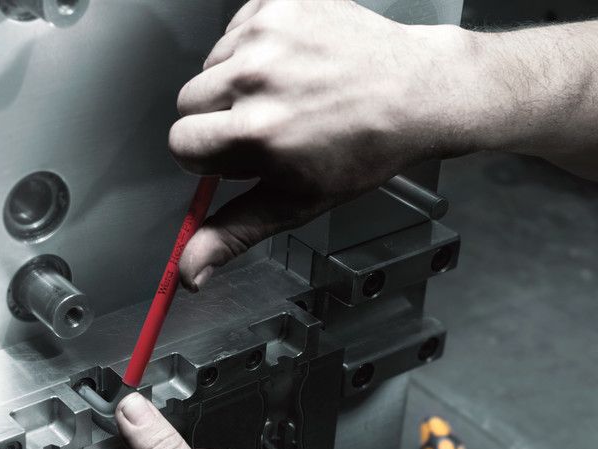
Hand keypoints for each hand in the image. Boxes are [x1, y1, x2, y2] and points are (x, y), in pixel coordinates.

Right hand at [170, 0, 465, 288]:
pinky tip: (293, 62)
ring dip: (237, 80)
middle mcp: (257, 77)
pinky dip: (257, 44)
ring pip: (212, 64)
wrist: (417, 92)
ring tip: (287, 91)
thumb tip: (189, 272)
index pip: (181, 144)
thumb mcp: (294, 203)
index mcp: (256, 132)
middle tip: (265, 124)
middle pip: (189, 102)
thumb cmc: (363, 150)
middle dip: (217, 118)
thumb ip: (232, 234)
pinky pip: (237, 27)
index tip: (236, 155)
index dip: (207, 155)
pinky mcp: (281, 1)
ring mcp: (269, 33)